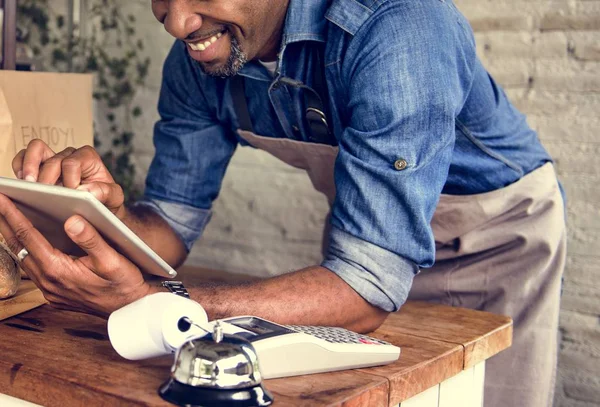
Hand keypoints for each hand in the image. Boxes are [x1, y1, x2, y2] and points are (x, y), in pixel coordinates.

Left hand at [0, 193, 149, 316]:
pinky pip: (32, 269)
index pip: (28, 236)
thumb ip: (91, 239)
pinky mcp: (54, 294)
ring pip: (23, 258)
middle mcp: (48, 282)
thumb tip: (71, 220)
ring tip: (5, 217)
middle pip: (18, 247)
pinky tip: (26, 241)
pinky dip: (25, 250)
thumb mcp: (112, 259)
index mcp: (58, 270)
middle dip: (5, 222)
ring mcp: (49, 290)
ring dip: (13, 236)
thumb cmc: (124, 283)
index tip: (1, 197)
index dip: (13, 215)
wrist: (130, 308)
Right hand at [12, 139, 125, 217]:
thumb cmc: (106, 200)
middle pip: (52, 159)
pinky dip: (20, 167)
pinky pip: (23, 158)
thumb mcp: (114, 198)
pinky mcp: (39, 167)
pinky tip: (23, 184)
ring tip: (28, 184)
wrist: (98, 208)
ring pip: (35, 149)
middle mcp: (70, 155)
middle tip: (43, 192)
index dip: (69, 178)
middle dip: (47, 176)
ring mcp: (53, 159)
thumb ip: (106, 192)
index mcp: (88, 157)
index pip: (72, 163)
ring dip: (29, 166)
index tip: (71, 193)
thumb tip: (86, 191)